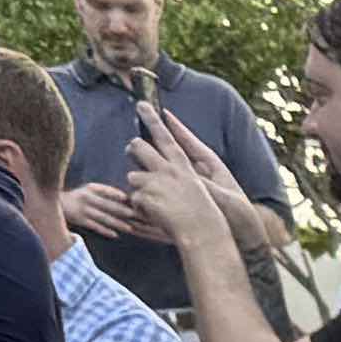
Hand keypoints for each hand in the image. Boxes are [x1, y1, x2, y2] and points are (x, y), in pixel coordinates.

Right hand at [60, 179, 143, 243]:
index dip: (116, 194)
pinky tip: (115, 235)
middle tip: (134, 215)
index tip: (127, 198)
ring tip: (129, 228)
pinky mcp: (80, 220)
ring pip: (103, 217)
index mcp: (90, 188)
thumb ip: (104, 193)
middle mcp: (86, 197)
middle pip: (107, 205)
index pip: (105, 190)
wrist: (56, 204)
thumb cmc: (80, 198)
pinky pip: (95, 226)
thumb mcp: (89, 190)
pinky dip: (105, 231)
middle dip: (121, 210)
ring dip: (117, 223)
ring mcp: (83, 209)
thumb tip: (127, 200)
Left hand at [115, 119, 218, 249]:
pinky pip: (134, 200)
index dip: (153, 120)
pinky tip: (156, 217)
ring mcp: (154, 182)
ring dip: (140, 189)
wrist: (204, 236)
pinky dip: (141, 209)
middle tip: (134, 152)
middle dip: (134, 149)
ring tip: (158, 205)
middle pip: (139, 147)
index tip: (142, 105)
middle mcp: (168, 170)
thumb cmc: (207, 219)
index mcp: (183, 168)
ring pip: (133, 176)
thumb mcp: (202, 194)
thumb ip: (181, 180)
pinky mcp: (144, 196)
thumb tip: (164, 173)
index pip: (166, 138)